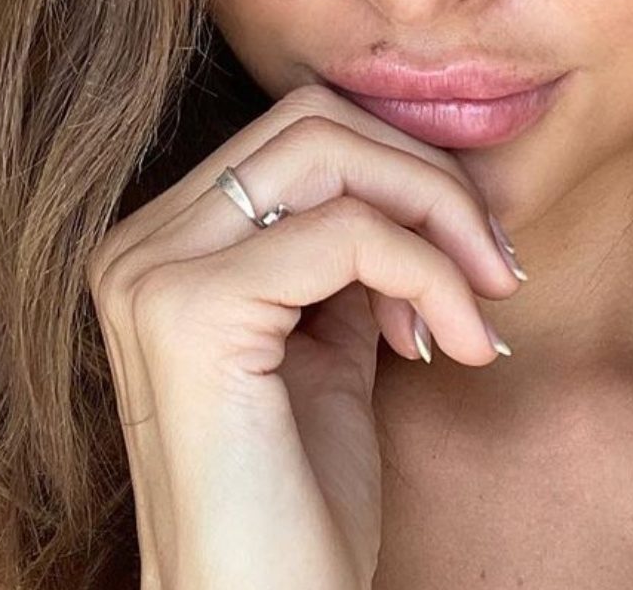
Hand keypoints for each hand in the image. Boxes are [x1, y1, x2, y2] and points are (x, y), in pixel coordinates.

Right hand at [84, 82, 524, 589]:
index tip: (472, 262)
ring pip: (330, 152)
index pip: (296, 135)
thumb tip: (415, 189)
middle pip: (311, 121)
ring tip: (484, 307)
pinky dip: (428, 275)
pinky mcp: (190, 311)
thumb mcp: (327, 354)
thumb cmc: (297, 511)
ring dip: (437, 218)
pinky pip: (348, 234)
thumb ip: (344, 266)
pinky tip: (459, 346)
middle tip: (494, 270)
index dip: (403, 177)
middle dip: (428, 180)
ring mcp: (151, 273)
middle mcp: (138, 248)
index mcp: (162, 250)